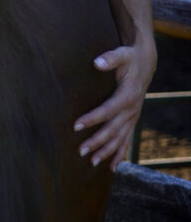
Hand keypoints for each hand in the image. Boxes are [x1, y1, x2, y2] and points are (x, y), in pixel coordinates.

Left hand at [74, 38, 156, 169]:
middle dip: (97, 141)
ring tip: (93, 162)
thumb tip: (97, 62)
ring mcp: (133, 117)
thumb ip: (110, 58)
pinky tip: (111, 167)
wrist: (145, 63)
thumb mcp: (122, 54)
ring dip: (107, 151)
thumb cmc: (129, 58)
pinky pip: (127, 140)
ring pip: (120, 138)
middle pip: (113, 129)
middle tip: (80, 151)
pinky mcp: (132, 120)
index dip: (93, 118)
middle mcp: (132, 110)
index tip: (76, 126)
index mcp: (127, 96)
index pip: (108, 110)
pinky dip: (120, 154)